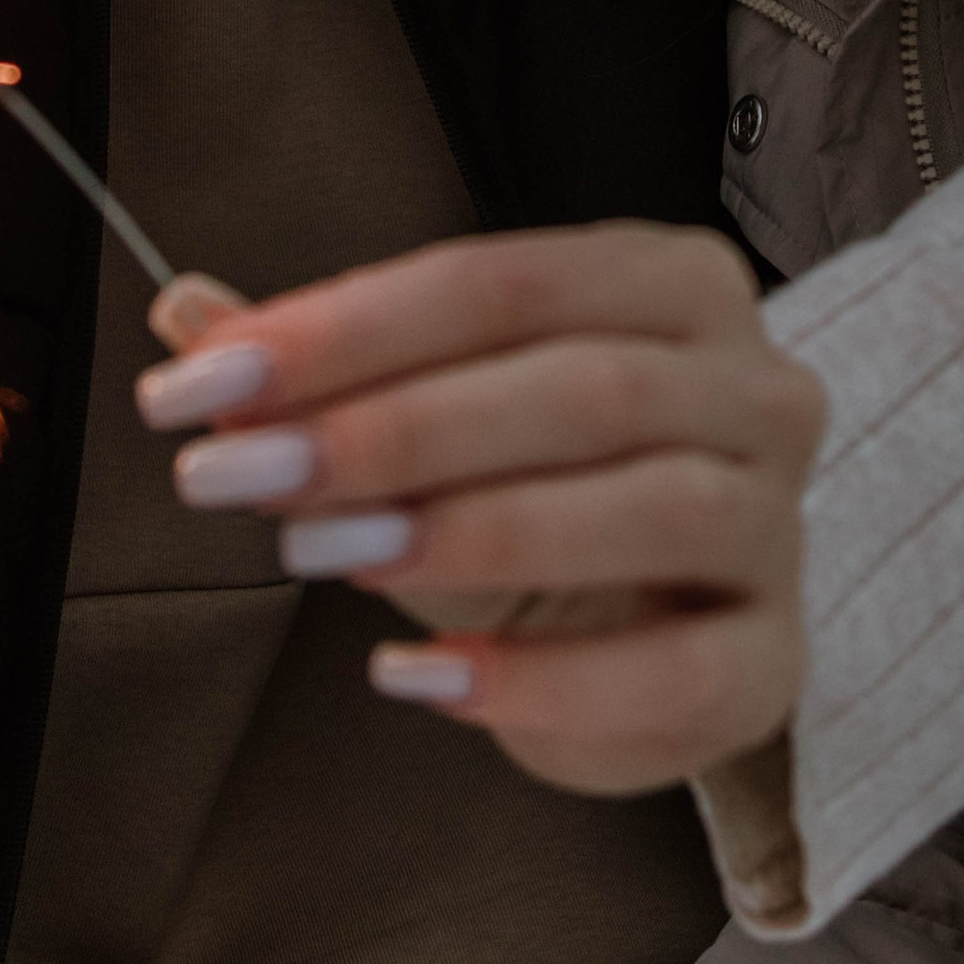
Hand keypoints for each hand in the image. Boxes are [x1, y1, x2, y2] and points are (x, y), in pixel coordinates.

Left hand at [134, 223, 823, 795]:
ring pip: (650, 506)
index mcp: (670, 285)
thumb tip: (185, 313)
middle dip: (395, 427)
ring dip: (472, 531)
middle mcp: (753, 387)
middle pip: (579, 386)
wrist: (659, 633)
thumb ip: (320, 373)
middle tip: (248, 471)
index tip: (207, 380)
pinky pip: (679, 672)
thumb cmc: (541, 496)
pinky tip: (422, 678)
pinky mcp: (775, 661)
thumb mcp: (426, 419)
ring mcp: (778, 524)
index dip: (348, 326)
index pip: (502, 280)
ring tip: (330, 551)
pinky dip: (543, 682)